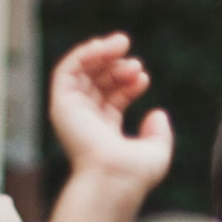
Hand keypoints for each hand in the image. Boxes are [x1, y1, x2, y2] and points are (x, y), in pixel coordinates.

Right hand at [49, 33, 173, 196]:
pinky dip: (85, 53)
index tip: (144, 77)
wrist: (114, 178)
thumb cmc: (135, 172)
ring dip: (101, 53)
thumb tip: (158, 113)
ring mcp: (72, 112)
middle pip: (98, 83)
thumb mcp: (156, 152)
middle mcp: (85, 121)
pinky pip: (67, 69)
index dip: (129, 84)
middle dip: (117, 66)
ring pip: (82, 72)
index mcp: (103, 133)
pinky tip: (104, 47)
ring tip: (123, 43)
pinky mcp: (62, 104)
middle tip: (136, 62)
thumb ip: (159, 133)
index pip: (113, 98)